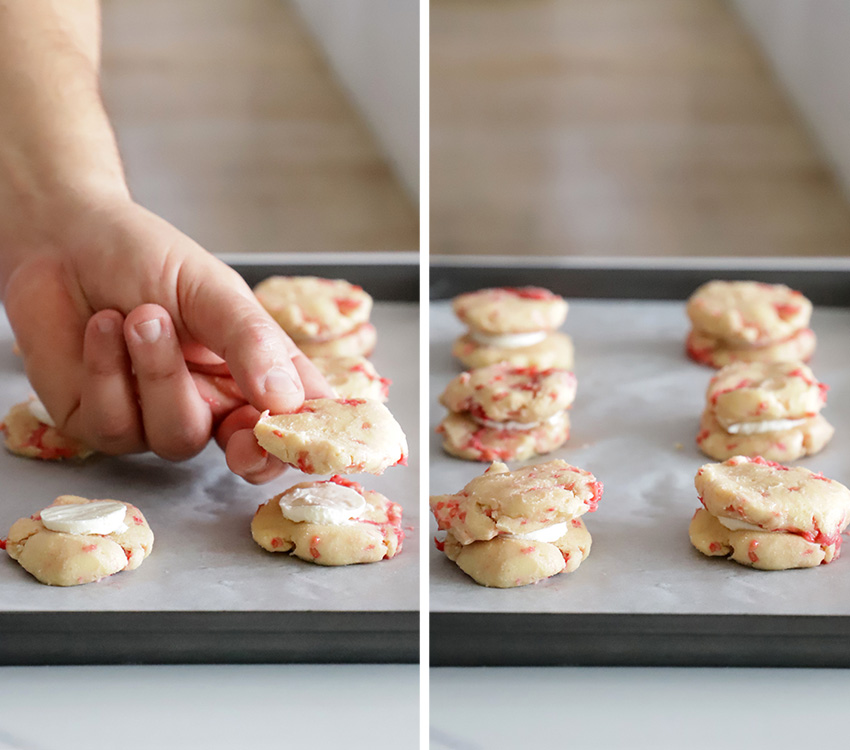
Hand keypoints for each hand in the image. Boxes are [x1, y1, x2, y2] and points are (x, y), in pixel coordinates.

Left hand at [2, 196, 332, 481]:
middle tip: (242, 438)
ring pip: (178, 437)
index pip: (296, 418)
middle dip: (248, 452)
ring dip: (160, 375)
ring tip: (140, 316)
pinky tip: (101, 328)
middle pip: (247, 454)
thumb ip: (252, 341)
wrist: (62, 240)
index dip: (301, 438)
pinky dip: (108, 373)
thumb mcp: (211, 289)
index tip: (292, 432)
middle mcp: (212, 402)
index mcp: (255, 369)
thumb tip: (286, 398)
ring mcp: (157, 419)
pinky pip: (116, 426)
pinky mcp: (102, 424)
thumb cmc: (147, 258)